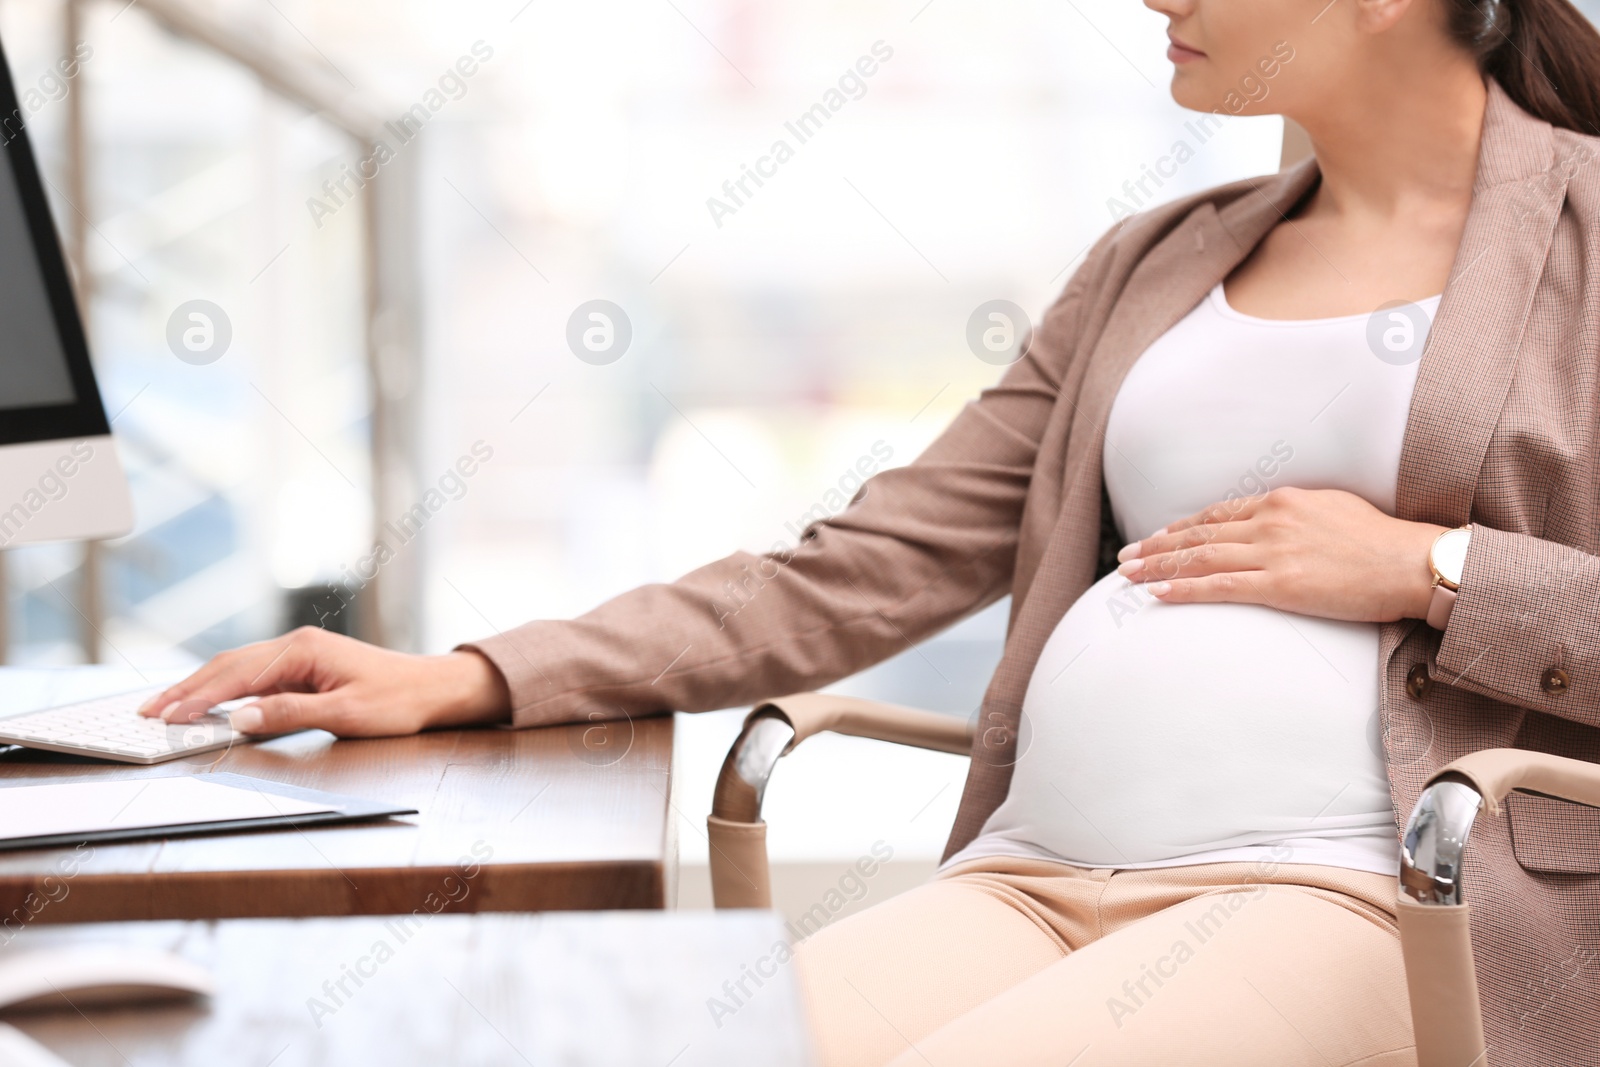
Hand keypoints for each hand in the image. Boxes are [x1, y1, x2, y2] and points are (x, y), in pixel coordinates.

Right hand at [137, 627, 512, 736]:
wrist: (432, 689)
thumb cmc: (398, 701)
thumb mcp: (346, 715)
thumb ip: (290, 714)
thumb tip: (240, 717)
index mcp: (303, 650)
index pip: (237, 674)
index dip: (198, 697)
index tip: (167, 716)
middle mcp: (296, 645)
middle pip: (228, 665)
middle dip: (186, 690)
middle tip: (148, 713)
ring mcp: (298, 653)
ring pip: (236, 667)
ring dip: (199, 687)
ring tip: (164, 707)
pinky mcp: (303, 666)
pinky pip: (253, 675)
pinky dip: (223, 687)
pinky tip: (206, 701)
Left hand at [1115, 487, 1446, 622]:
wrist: (1412, 563)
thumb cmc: (1382, 541)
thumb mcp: (1332, 509)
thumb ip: (1295, 515)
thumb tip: (1274, 522)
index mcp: (1282, 500)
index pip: (1217, 514)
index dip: (1181, 527)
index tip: (1156, 536)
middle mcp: (1270, 521)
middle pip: (1198, 535)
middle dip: (1156, 546)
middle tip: (1125, 557)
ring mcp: (1273, 552)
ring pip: (1200, 559)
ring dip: (1158, 567)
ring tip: (1128, 577)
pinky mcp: (1281, 584)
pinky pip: (1220, 587)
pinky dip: (1184, 590)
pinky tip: (1158, 594)